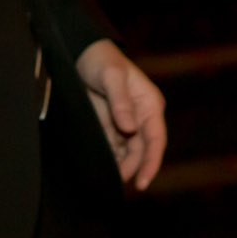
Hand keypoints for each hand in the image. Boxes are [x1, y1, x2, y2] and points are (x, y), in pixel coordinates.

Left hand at [75, 39, 165, 188]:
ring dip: (120, 166)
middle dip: (132, 168)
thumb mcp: (111, 76)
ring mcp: (125, 122)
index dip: (151, 163)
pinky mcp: (109, 125)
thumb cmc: (101, 59)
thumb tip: (130, 129)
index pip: (156, 139)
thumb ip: (120, 102)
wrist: (80, 52)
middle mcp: (141, 116)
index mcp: (150, 104)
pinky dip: (108, 158)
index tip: (142, 182)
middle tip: (115, 184)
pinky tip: (99, 168)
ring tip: (106, 181)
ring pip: (127, 152)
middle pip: (141, 151)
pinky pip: (112, 147)